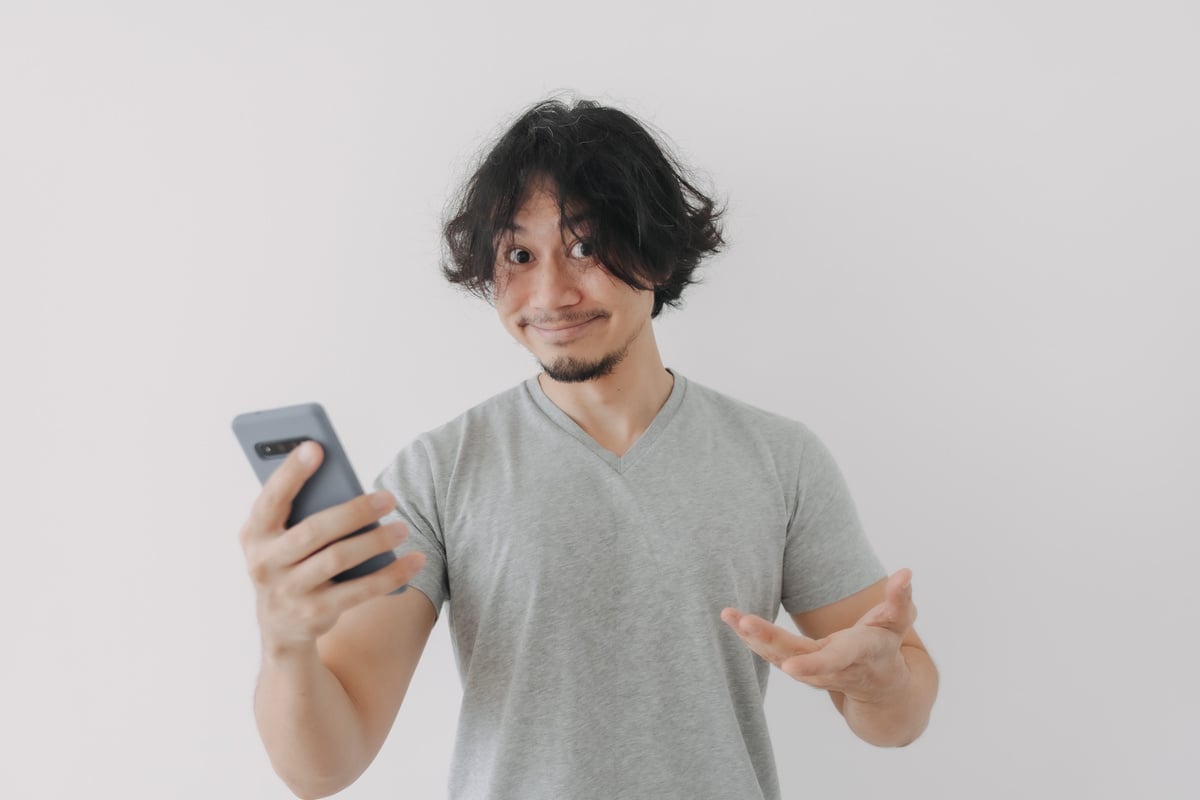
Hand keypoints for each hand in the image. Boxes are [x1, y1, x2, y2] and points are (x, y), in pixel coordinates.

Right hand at [238, 441, 426, 653]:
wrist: (281, 628)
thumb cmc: (290, 563)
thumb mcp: (282, 538)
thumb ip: (301, 511)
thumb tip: (346, 482)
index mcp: (254, 534)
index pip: (271, 499)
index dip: (291, 473)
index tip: (316, 446)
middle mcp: (264, 563)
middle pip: (314, 531)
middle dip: (354, 512)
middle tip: (389, 497)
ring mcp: (288, 592)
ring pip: (338, 560)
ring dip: (375, 542)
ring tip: (402, 528)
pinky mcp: (314, 614)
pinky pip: (359, 591)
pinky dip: (390, 575)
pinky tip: (414, 561)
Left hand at [720, 569, 916, 703]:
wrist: (876, 686)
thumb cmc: (886, 647)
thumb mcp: (897, 624)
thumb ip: (900, 599)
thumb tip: (907, 572)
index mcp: (855, 656)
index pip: (833, 661)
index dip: (812, 664)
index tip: (790, 667)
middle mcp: (828, 667)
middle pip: (793, 656)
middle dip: (767, 641)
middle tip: (743, 623)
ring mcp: (807, 670)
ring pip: (774, 656)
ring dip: (750, 638)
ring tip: (728, 615)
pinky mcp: (793, 664)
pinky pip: (767, 653)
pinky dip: (747, 637)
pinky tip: (729, 618)